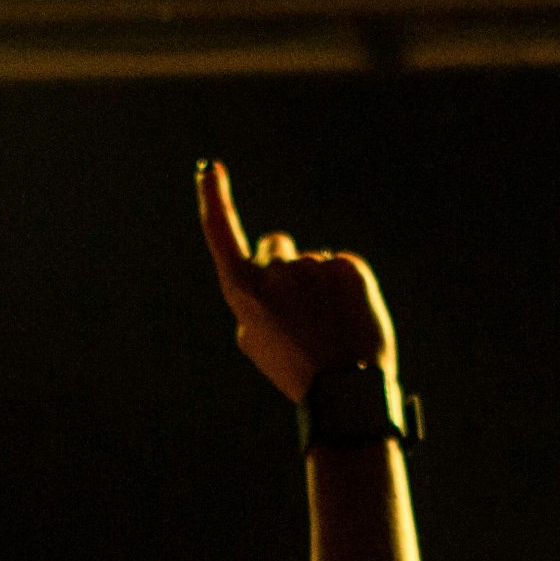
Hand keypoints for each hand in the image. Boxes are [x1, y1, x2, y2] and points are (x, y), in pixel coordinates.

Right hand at [196, 160, 394, 402]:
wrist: (344, 390)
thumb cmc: (294, 369)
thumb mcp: (255, 340)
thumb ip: (255, 299)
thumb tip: (271, 269)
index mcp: (243, 290)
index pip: (221, 233)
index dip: (214, 199)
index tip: (211, 170)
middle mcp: (274, 271)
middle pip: (277, 246)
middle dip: (285, 263)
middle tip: (300, 308)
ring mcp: (313, 266)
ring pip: (314, 264)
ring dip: (320, 286)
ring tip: (328, 327)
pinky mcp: (348, 267)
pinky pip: (343, 268)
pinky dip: (347, 289)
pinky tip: (348, 319)